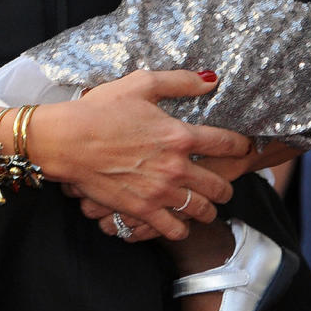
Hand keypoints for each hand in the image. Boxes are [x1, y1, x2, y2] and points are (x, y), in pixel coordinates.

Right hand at [32, 70, 251, 241]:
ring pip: (201, 211)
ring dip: (207, 209)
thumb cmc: (101, 109)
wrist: (68, 141)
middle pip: (219, 186)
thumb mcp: (141, 84)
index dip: (240, 146)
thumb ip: (180, 81)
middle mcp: (176, 168)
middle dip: (226, 186)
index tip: (242, 148)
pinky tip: (178, 221)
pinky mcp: (142, 210)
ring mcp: (160, 193)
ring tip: (204, 206)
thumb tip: (211, 80)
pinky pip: (174, 230)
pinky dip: (180, 228)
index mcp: (179, 135)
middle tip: (223, 185)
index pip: (226, 144)